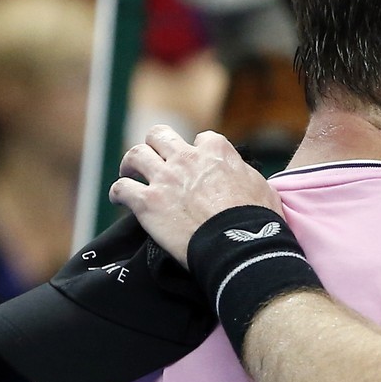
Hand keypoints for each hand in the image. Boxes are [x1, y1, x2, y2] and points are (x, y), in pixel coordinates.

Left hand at [108, 125, 281, 267]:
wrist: (238, 246)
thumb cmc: (256, 220)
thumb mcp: (261, 186)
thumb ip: (242, 173)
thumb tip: (239, 173)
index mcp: (216, 152)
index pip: (202, 138)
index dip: (199, 150)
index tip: (198, 164)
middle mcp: (186, 159)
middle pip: (159, 135)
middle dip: (156, 145)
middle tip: (155, 159)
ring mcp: (164, 179)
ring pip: (135, 155)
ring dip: (131, 164)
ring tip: (130, 174)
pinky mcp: (147, 203)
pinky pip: (122, 188)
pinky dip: (119, 193)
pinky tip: (120, 199)